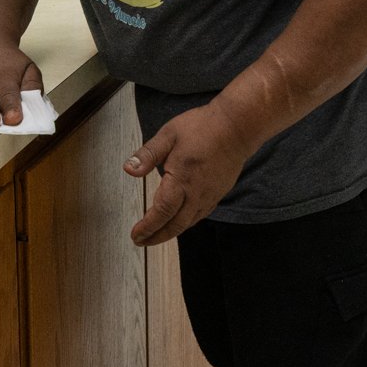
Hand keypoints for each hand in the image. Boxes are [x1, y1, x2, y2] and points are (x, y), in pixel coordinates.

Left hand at [124, 100, 257, 246]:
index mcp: (181, 179)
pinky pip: (201, 214)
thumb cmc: (205, 126)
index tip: (136, 235)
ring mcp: (210, 194)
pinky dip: (187, 222)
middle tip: (142, 241)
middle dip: (157, 236)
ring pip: (189, 222)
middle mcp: (197, 192)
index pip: (162, 211)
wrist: (237, 126)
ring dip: (171, 232)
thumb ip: (148, 154)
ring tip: (157, 233)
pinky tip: (181, 219)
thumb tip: (129, 169)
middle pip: (175, 225)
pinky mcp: (219, 192)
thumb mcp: (169, 135)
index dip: (147, 227)